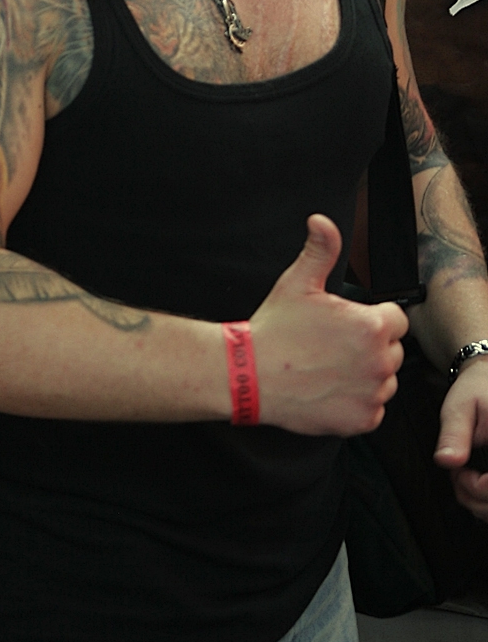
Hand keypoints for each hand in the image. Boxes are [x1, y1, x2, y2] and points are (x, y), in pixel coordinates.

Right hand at [249, 214, 407, 435]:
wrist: (247, 375)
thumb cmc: (273, 329)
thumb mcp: (296, 282)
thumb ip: (320, 250)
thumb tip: (321, 221)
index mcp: (371, 326)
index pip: (395, 320)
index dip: (369, 320)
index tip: (344, 326)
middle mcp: (379, 361)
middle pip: (392, 351)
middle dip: (369, 349)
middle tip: (331, 348)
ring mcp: (372, 393)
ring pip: (384, 382)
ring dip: (365, 377)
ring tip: (328, 370)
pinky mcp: (361, 420)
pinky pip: (372, 410)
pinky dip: (355, 404)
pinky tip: (328, 391)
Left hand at [434, 356, 487, 520]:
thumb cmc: (479, 391)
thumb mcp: (461, 407)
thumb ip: (455, 435)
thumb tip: (447, 460)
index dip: (481, 489)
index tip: (461, 474)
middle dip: (478, 499)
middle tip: (459, 478)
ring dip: (482, 504)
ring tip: (465, 481)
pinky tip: (476, 486)